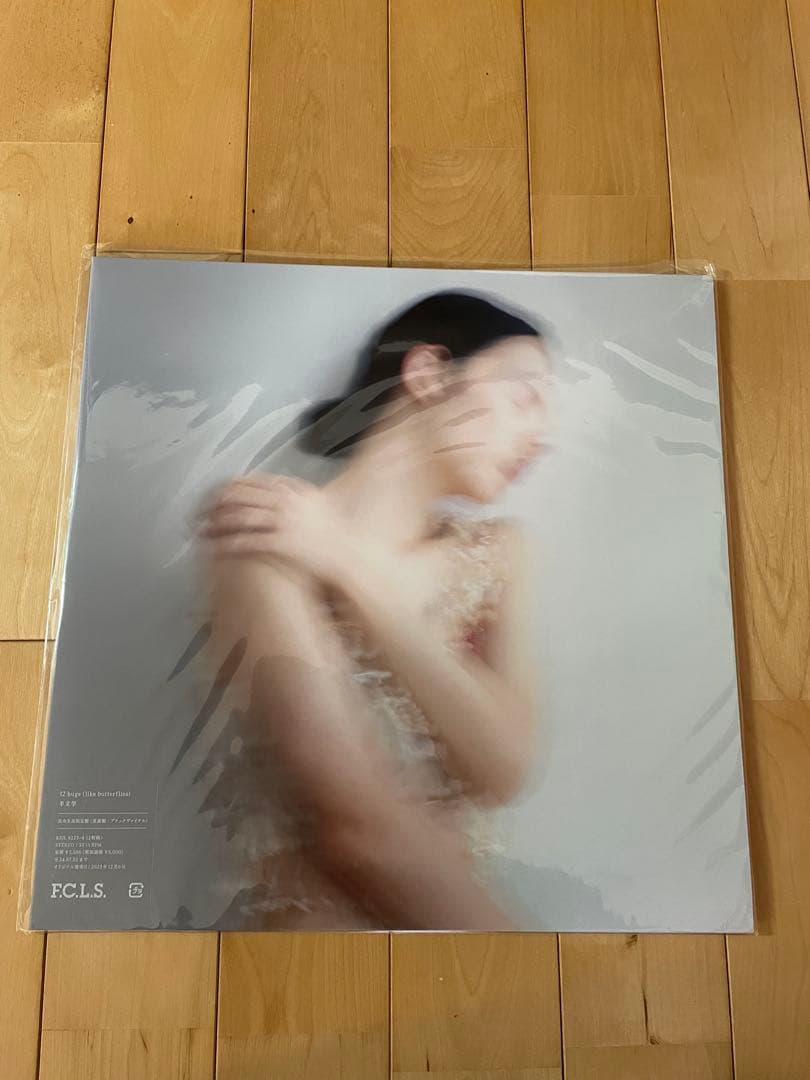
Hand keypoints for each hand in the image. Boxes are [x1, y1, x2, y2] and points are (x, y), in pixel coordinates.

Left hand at [198, 473, 351, 584]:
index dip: (232, 485)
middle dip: (217, 502)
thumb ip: (298, 493)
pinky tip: (216, 546)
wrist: (350, 553)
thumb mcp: (320, 503)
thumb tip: (283, 488)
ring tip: (203, 528)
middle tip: (202, 509)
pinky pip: (248, 541)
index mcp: (294, 490)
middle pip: (242, 495)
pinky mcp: (281, 543)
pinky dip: (228, 543)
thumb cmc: (337, 533)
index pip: (255, 480)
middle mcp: (286, 503)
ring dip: (217, 522)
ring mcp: (283, 523)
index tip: (220, 491)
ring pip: (240, 517)